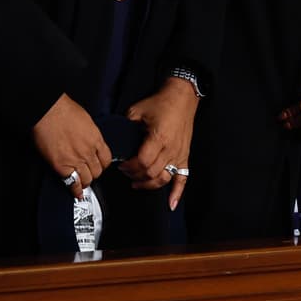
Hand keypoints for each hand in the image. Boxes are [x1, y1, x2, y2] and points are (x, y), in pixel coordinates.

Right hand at [32, 93, 111, 197]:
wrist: (49, 111)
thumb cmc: (63, 110)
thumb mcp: (85, 120)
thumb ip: (89, 134)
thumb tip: (87, 140)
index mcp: (96, 138)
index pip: (107, 158)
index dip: (103, 164)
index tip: (99, 165)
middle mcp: (88, 151)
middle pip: (97, 171)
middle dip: (94, 173)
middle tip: (89, 174)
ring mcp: (76, 160)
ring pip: (87, 179)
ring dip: (85, 182)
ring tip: (82, 183)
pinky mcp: (62, 166)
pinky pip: (72, 183)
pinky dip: (74, 189)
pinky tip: (75, 192)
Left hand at [122, 77, 198, 209]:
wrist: (182, 96)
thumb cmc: (161, 102)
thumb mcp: (137, 110)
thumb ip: (126, 125)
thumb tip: (115, 138)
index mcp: (158, 138)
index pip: (142, 163)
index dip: (129, 167)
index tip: (121, 164)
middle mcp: (170, 149)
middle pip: (151, 173)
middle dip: (135, 175)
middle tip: (126, 171)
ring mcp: (179, 154)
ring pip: (163, 179)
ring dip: (149, 185)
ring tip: (137, 183)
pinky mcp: (184, 156)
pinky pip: (183, 178)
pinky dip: (177, 193)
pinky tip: (171, 203)